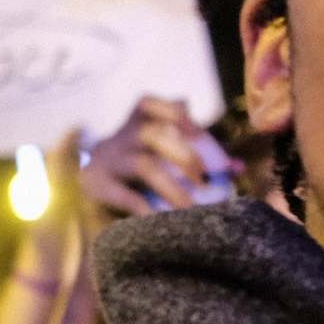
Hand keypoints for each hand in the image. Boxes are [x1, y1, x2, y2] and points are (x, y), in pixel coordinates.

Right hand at [79, 94, 234, 217]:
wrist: (85, 186)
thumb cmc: (139, 166)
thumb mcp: (163, 154)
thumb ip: (200, 155)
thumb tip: (238, 166)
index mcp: (138, 122)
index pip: (149, 103)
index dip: (175, 112)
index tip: (197, 133)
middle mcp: (122, 136)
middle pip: (153, 135)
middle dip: (184, 156)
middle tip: (205, 180)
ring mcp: (108, 160)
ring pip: (143, 164)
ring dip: (172, 187)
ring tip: (190, 208)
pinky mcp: (96, 186)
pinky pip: (123, 195)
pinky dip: (144, 207)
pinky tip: (159, 220)